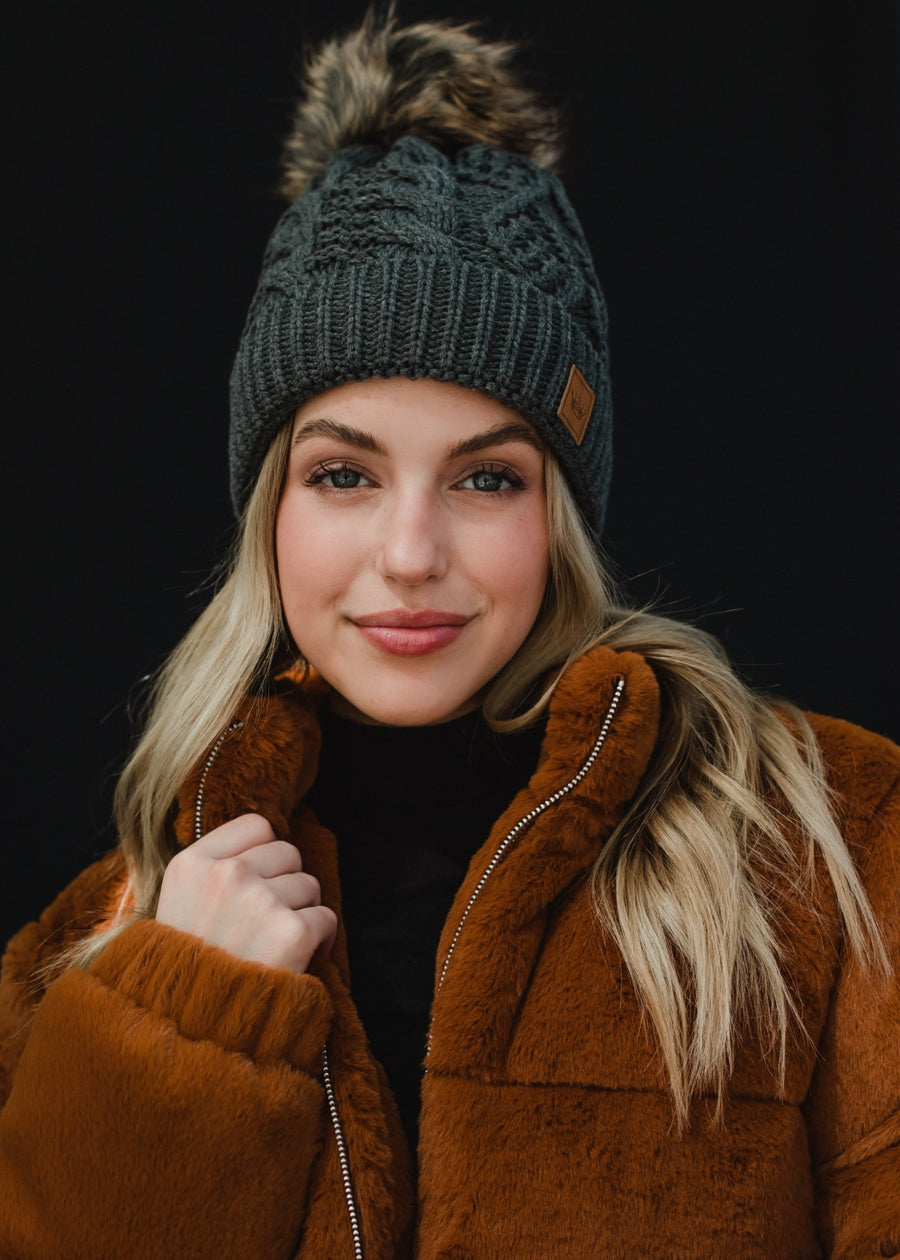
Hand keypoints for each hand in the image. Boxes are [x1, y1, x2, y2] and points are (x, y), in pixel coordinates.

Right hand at [156, 813, 336, 972]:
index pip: (257, 826)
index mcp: (191, 864)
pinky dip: (317, 940)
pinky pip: (326, 919)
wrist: (187, 1032)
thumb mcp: (176, 904)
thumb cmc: (184, 971)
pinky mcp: (291, 932)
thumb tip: (263, 845)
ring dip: (300, 913)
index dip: (264, 855)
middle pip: (288, 853)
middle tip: (262, 923)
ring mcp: (259, 902)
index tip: (254, 884)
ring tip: (270, 946)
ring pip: (310, 886)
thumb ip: (213, 870)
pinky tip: (290, 961)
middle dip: (285, 884)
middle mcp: (226, 875)